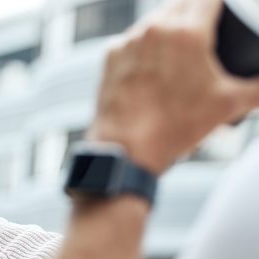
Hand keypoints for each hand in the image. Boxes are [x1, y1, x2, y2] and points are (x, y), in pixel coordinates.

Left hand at [91, 0, 258, 173]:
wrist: (127, 148)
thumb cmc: (173, 127)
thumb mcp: (228, 105)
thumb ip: (258, 89)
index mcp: (187, 33)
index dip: (219, 4)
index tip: (222, 13)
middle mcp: (155, 29)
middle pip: (181, 4)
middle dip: (194, 14)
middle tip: (202, 34)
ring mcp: (129, 41)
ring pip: (154, 19)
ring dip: (168, 27)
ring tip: (177, 52)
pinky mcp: (111, 56)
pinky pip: (131, 39)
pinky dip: (143, 46)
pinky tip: (150, 67)